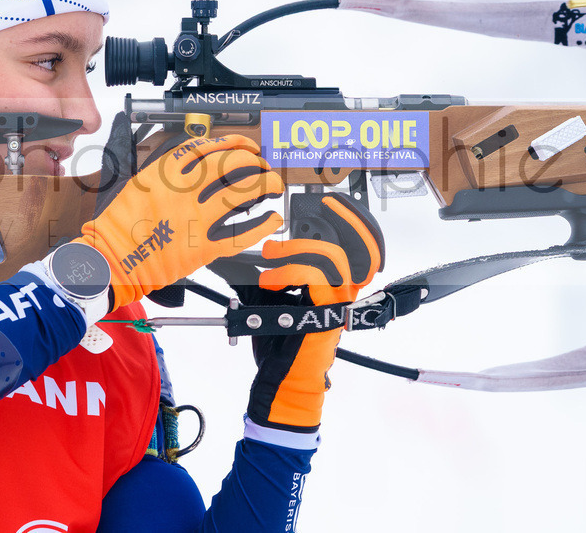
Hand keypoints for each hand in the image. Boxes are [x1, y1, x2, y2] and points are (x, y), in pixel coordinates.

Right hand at [75, 135, 284, 308]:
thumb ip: (168, 172)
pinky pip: (240, 235)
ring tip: (273, 186)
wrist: (112, 259)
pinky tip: (272, 220)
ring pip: (241, 194)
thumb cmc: (120, 225)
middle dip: (254, 163)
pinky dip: (262, 226)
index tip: (248, 147)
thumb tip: (199, 164)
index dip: (236, 144)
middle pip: (232, 165)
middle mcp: (184, 192)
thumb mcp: (139, 183)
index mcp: (166, 172)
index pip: (211, 147)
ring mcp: (195, 219)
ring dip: (264, 186)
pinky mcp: (202, 248)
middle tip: (263, 167)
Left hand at [247, 192, 384, 431]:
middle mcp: (339, 292)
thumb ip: (256, 276)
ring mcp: (337, 304)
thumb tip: (229, 256)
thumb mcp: (262, 301)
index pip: (352, 243)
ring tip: (271, 255)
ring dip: (298, 248)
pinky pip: (319, 279)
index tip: (326, 201)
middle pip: (356, 244)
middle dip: (338, 219)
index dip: (349, 219)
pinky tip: (269, 280)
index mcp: (328, 284)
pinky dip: (291, 271)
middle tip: (311, 210)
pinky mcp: (328, 315)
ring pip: (334, 257)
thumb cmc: (275, 346)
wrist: (279, 383)